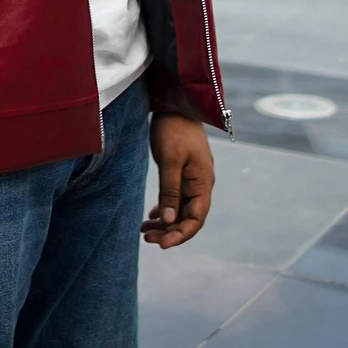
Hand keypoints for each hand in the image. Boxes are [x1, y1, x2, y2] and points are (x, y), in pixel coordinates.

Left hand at [142, 112, 213, 248]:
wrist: (176, 103)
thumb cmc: (174, 130)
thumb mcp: (170, 160)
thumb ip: (170, 190)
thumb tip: (168, 221)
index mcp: (203, 184)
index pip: (195, 219)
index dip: (180, 235)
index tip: (161, 245)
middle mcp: (200, 185)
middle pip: (187, 217)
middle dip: (169, 231)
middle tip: (147, 239)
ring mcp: (192, 179)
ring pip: (180, 209)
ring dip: (165, 222)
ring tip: (144, 231)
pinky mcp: (182, 172)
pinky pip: (176, 198)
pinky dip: (164, 208)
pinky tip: (151, 216)